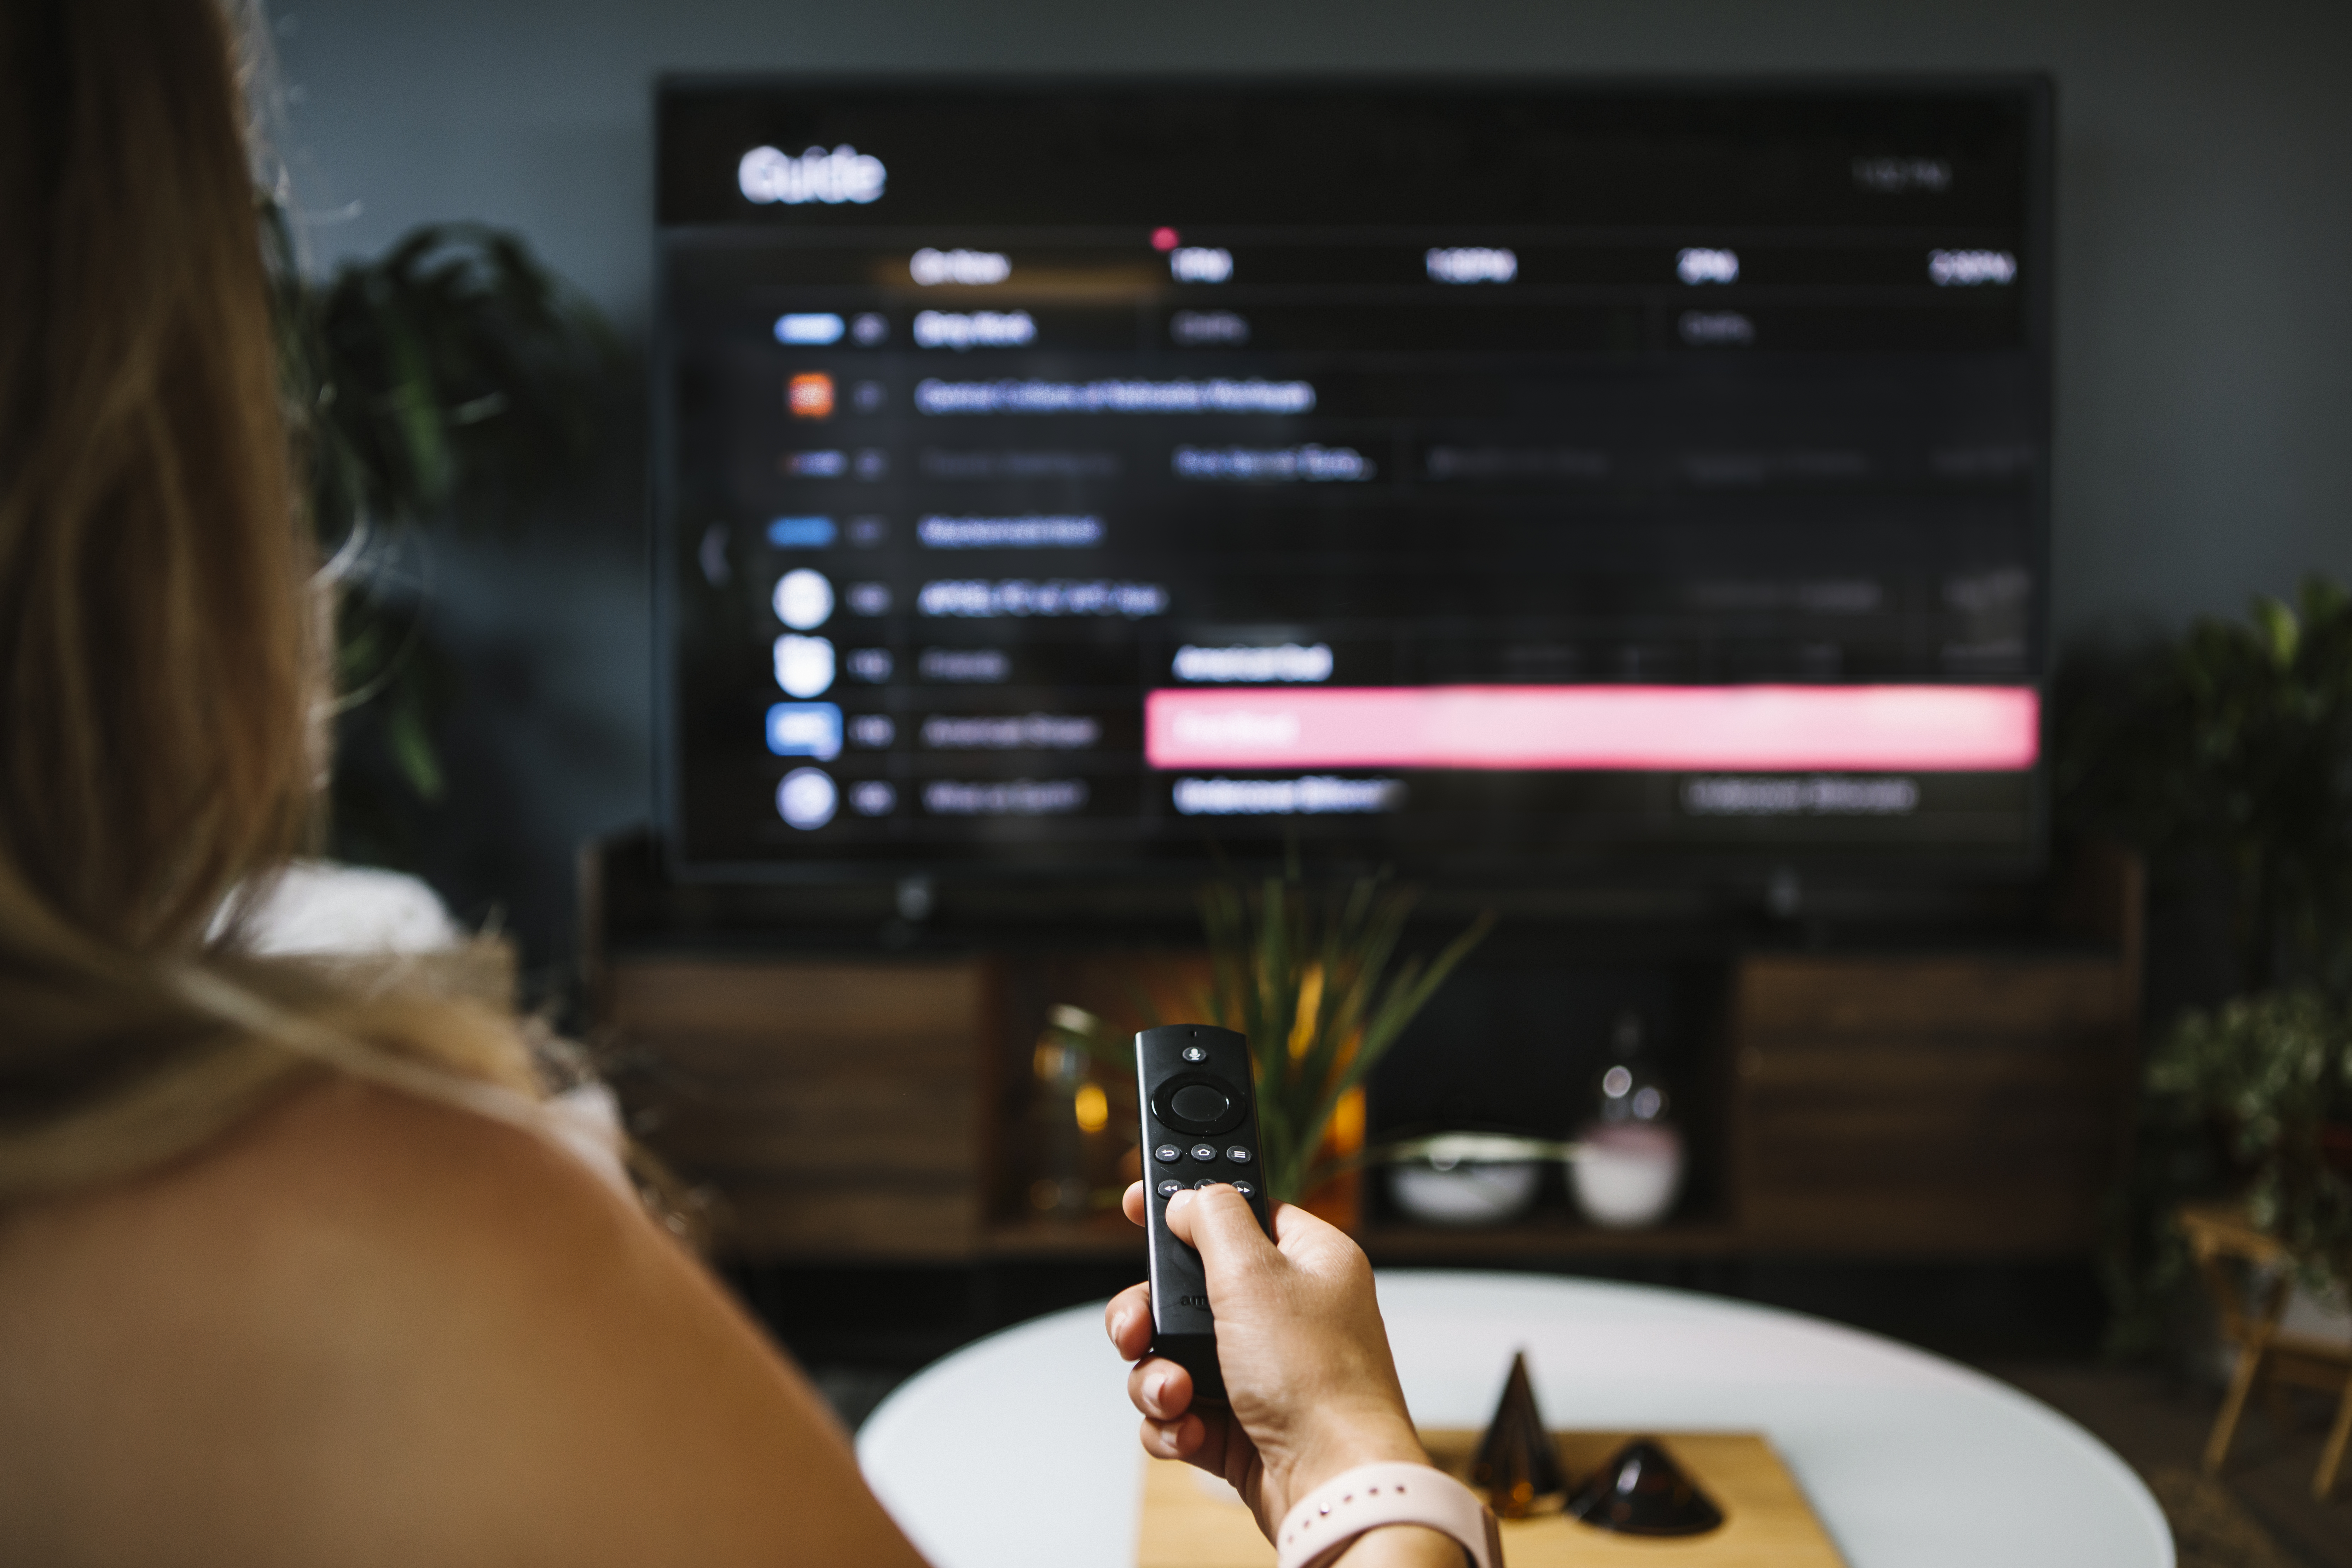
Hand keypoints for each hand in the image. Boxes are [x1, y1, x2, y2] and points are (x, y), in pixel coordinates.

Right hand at [1104, 1183, 1428, 1537]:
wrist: (1333, 1484)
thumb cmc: (1315, 1379)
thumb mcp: (1256, 1274)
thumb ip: (1214, 1219)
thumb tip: (1188, 1198)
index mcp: (1306, 1262)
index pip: (1239, 1213)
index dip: (1187, 1208)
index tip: (1137, 1204)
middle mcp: (1286, 1313)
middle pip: (1188, 1288)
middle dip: (1150, 1313)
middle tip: (1136, 1327)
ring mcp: (1261, 1370)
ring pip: (1174, 1352)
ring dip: (1158, 1375)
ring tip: (1177, 1393)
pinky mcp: (1240, 1423)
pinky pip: (1180, 1409)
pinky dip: (1175, 1422)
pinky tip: (1194, 1431)